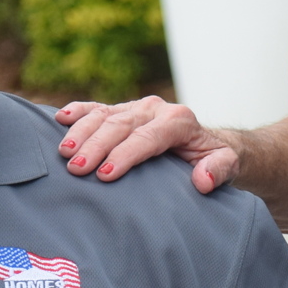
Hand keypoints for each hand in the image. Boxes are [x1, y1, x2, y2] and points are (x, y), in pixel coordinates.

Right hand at [54, 95, 237, 193]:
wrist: (208, 143)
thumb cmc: (214, 159)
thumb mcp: (228, 166)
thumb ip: (219, 170)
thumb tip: (202, 180)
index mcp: (178, 120)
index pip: (147, 137)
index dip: (125, 155)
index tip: (104, 175)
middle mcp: (155, 109)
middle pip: (121, 125)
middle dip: (96, 146)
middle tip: (75, 168)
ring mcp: (136, 108)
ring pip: (104, 114)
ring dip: (81, 132)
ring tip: (64, 152)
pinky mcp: (122, 111)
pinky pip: (96, 108)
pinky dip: (78, 111)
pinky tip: (60, 118)